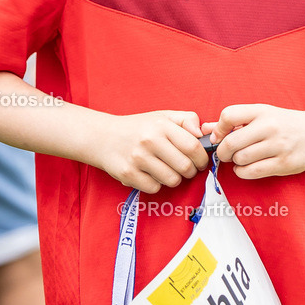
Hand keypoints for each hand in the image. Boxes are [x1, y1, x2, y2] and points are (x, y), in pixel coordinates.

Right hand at [94, 110, 209, 193]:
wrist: (102, 136)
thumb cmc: (138, 128)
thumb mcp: (162, 116)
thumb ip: (187, 120)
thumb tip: (202, 133)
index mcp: (161, 125)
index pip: (193, 146)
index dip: (202, 158)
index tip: (200, 161)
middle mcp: (149, 140)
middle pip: (185, 167)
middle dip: (191, 171)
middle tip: (186, 168)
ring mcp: (138, 158)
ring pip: (172, 180)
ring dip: (174, 178)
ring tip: (167, 170)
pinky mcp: (128, 174)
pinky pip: (155, 188)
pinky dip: (156, 184)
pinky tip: (150, 174)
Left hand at [202, 105, 304, 179]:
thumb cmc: (283, 124)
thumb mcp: (261, 115)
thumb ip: (233, 122)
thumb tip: (205, 130)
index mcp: (262, 111)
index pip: (229, 115)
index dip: (218, 128)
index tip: (218, 136)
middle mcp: (270, 127)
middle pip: (232, 142)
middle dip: (222, 151)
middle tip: (224, 153)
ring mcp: (278, 146)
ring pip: (241, 159)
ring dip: (235, 162)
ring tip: (239, 159)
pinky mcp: (284, 164)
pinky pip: (252, 172)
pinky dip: (242, 172)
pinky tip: (245, 167)